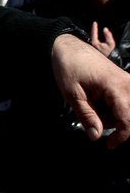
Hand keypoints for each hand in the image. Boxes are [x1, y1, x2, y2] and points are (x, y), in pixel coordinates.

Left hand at [52, 33, 129, 147]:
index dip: (120, 136)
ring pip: (125, 111)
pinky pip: (123, 102)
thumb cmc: (69, 67)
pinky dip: (109, 106)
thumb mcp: (72, 94)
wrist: (68, 46)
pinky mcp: (124, 82)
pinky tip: (96, 99)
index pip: (127, 119)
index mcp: (116, 86)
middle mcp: (127, 83)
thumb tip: (96, 136)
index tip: (108, 145)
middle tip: (88, 110)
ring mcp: (127, 82)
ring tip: (89, 101)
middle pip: (127, 116)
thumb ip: (87, 116)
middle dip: (109, 121)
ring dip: (108, 114)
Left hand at [90, 22, 116, 56]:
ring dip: (92, 33)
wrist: (107, 59)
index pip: (93, 33)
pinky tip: (94, 35)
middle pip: (90, 35)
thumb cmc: (109, 51)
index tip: (95, 22)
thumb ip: (108, 36)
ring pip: (89, 38)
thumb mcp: (110, 43)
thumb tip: (105, 29)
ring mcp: (90, 46)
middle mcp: (91, 44)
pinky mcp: (90, 48)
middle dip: (92, 29)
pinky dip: (92, 36)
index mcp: (94, 43)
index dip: (94, 27)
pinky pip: (90, 40)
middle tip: (94, 24)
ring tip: (94, 28)